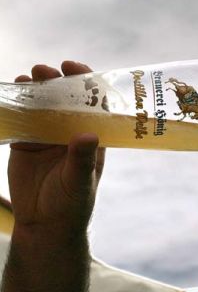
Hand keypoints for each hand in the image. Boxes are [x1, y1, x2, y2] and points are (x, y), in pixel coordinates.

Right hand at [8, 61, 105, 233]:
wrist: (44, 224)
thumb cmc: (71, 204)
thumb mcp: (80, 182)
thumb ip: (83, 160)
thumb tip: (89, 135)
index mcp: (91, 136)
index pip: (93, 103)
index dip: (86, 82)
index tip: (73, 67)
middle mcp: (71, 131)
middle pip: (66, 99)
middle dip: (56, 81)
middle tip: (44, 70)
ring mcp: (49, 135)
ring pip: (42, 106)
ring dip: (35, 89)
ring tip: (26, 78)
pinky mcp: (27, 143)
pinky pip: (23, 120)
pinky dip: (17, 107)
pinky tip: (11, 95)